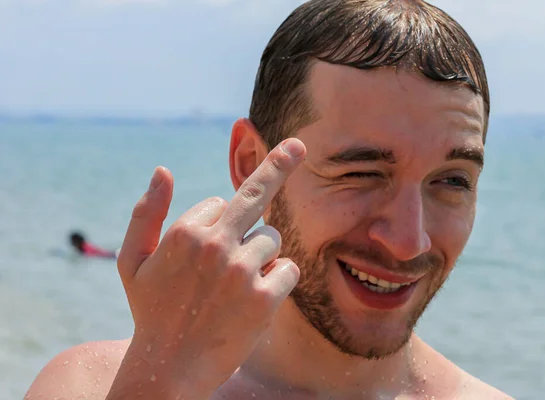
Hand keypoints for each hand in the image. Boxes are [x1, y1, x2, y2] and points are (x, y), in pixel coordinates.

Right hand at [109, 138, 305, 397]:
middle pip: (256, 196)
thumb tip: (162, 169)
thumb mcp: (132, 261)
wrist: (170, 368)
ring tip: (237, 285)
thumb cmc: (151, 311)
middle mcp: (215, 245)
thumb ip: (145, 213)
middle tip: (297, 145)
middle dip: (277, 165)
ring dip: (262, 255)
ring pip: (272, 239)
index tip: (206, 247)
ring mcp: (242, 271)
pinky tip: (256, 298)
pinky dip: (279, 279)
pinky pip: (289, 269)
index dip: (215, 223)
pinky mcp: (265, 299)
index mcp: (184, 231)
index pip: (219, 203)